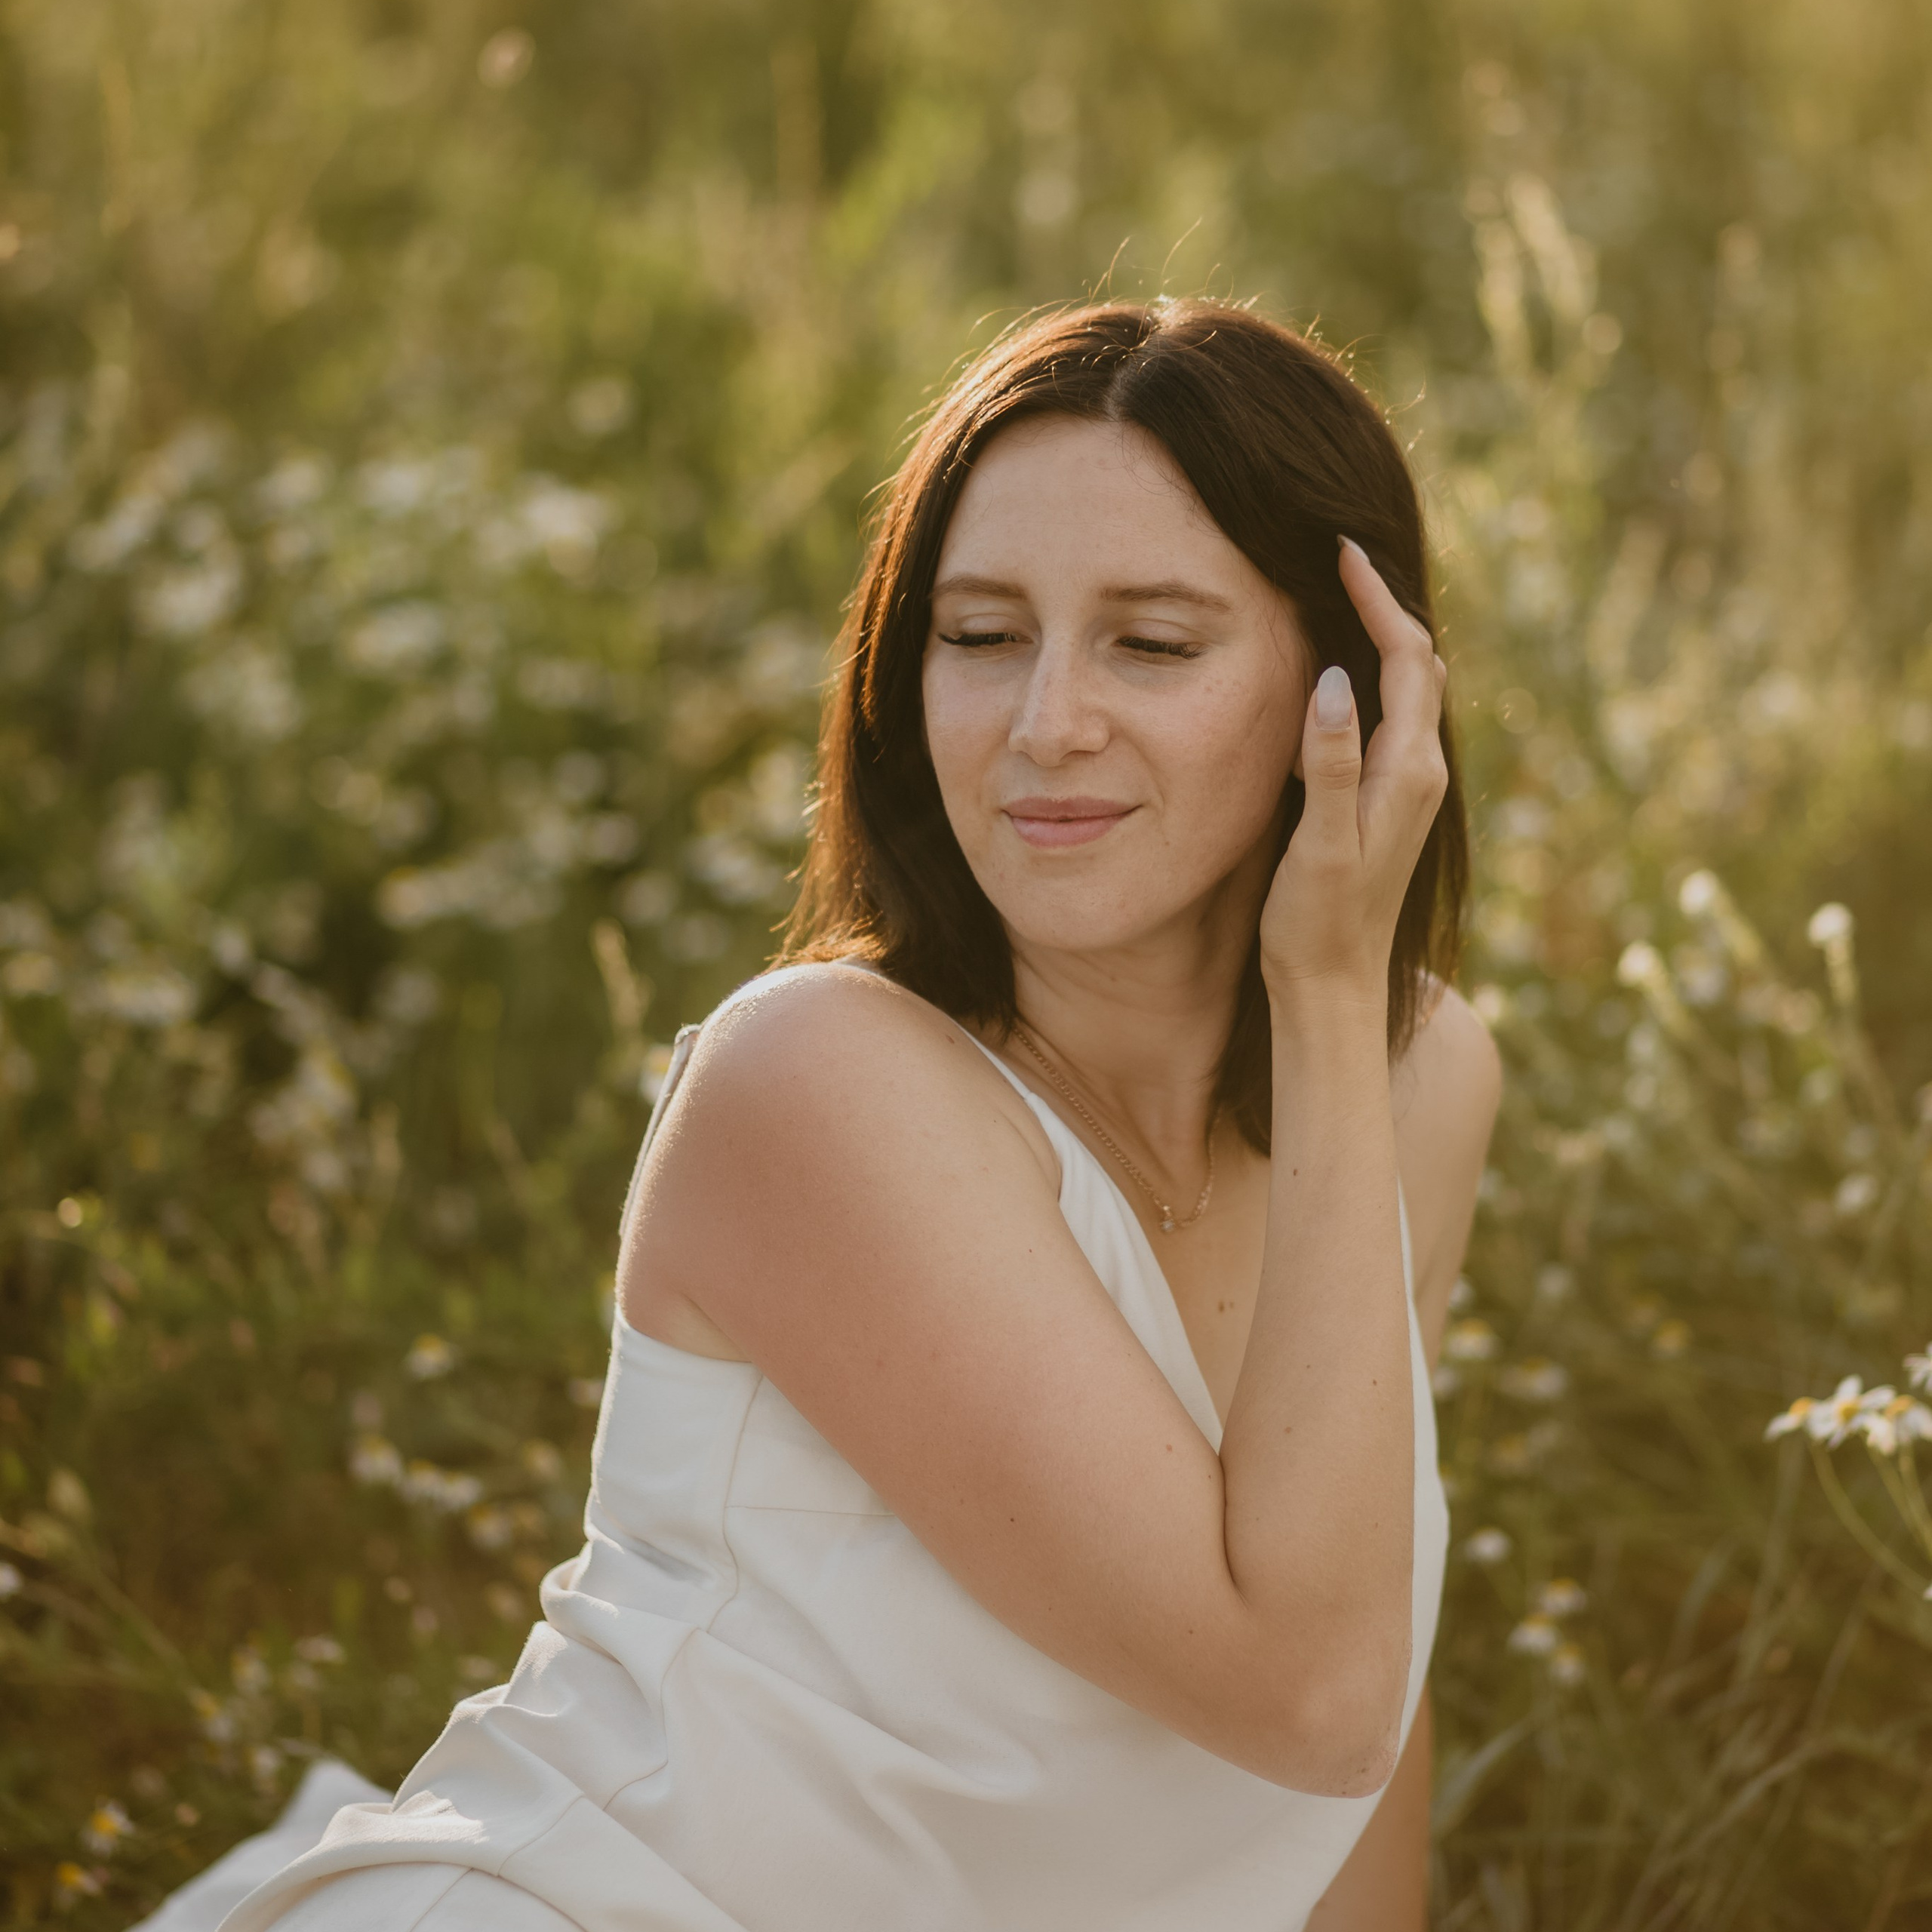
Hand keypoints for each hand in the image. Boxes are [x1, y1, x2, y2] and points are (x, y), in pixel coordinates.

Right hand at [1258, 538, 1449, 1013]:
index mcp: (1410, 772)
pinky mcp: (1387, 803)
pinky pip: (1388, 720)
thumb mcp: (1321, 844)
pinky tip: (1335, 673)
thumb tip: (1337, 681)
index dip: (1378, 601)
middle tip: (1339, 559)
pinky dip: (1369, 679)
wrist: (1333, 988)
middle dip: (1385, 606)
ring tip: (1340, 596)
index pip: (1407, 660)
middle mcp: (1421, 773)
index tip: (1342, 552)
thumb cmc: (1318, 923)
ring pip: (1407, 690)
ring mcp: (1407, 789)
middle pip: (1418, 665)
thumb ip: (1332, 763)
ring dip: (1381, 639)